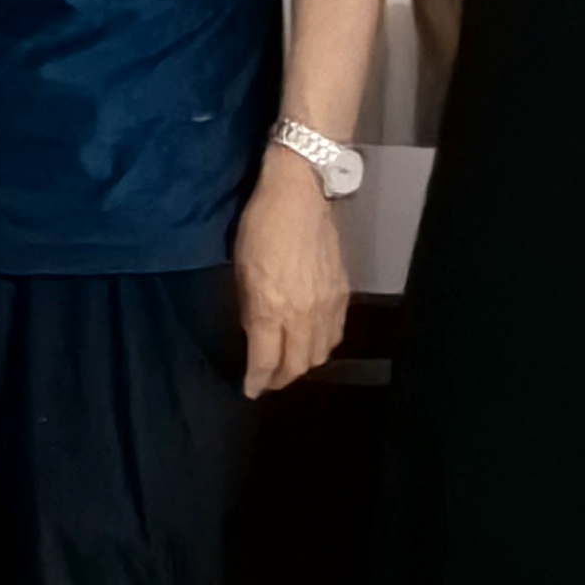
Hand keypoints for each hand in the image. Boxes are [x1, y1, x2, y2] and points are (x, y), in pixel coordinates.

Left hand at [233, 150, 348, 399]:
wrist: (299, 195)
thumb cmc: (260, 226)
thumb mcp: (242, 270)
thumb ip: (251, 309)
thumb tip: (255, 336)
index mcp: (272, 308)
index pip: (266, 361)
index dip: (256, 381)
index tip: (249, 389)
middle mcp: (303, 313)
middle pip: (297, 365)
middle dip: (280, 378)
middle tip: (268, 379)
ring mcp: (326, 305)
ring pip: (320, 354)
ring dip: (303, 365)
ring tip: (289, 364)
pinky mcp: (342, 293)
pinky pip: (335, 333)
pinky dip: (322, 345)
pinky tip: (312, 341)